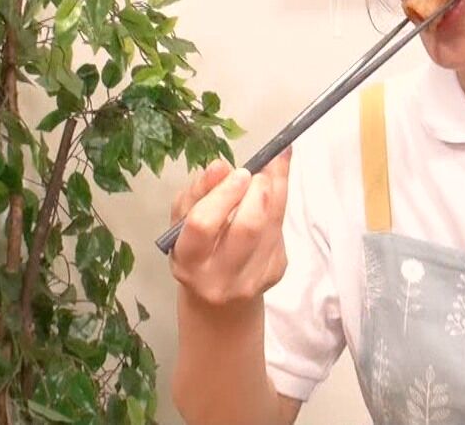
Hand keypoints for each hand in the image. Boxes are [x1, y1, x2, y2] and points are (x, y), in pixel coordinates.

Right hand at [168, 148, 292, 309]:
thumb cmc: (197, 248)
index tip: (240, 171)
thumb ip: (199, 192)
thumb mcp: (183, 220)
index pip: (204, 224)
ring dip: (276, 191)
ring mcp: (251, 278)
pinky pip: (281, 231)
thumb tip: (221, 166)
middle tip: (258, 171)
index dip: (224, 193)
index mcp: (188, 261)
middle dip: (259, 190)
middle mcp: (220, 277)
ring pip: (272, 225)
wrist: (219, 298)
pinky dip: (279, 206)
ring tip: (271, 170)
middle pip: (248, 226)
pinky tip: (271, 195)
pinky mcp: (274, 272)